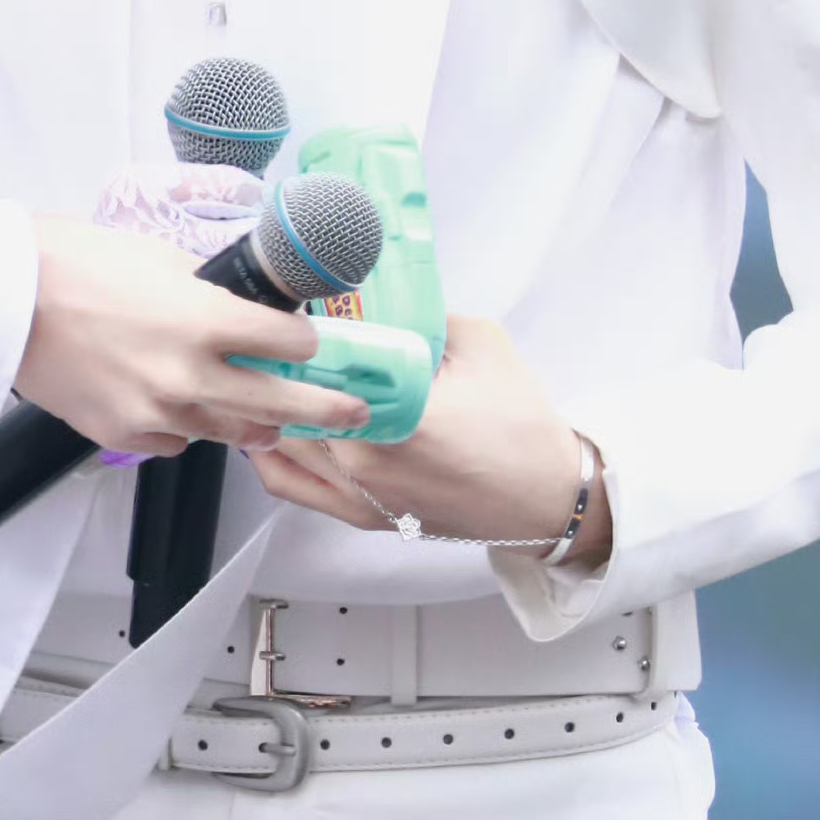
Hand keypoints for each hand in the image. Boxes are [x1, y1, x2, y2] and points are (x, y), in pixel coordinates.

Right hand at [16, 213, 371, 457]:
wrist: (7, 299)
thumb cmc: (76, 262)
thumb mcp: (160, 258)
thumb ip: (208, 291)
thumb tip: (237, 308)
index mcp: (206, 320)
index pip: (289, 345)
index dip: (305, 344)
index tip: (310, 345)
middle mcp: (191, 375)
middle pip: (280, 405)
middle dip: (324, 409)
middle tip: (355, 413)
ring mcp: (157, 411)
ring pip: (230, 432)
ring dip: (255, 424)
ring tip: (274, 421)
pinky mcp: (123, 434)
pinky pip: (176, 441)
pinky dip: (187, 428)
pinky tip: (183, 408)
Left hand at [246, 315, 611, 568]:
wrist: (545, 497)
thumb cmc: (520, 424)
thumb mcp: (481, 343)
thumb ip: (423, 317)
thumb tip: (378, 302)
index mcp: (394, 413)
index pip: (319, 363)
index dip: (299, 333)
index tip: (296, 310)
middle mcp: (364, 460)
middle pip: (290, 402)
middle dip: (283, 368)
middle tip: (282, 340)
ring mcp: (358, 494)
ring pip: (280, 441)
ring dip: (274, 406)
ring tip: (278, 376)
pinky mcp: (360, 516)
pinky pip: (289, 484)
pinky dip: (274, 451)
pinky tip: (277, 422)